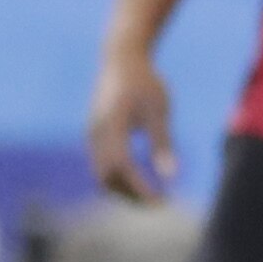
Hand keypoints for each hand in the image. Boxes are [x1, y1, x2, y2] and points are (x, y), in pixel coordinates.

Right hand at [87, 47, 178, 205]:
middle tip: (160, 203)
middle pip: (107, 178)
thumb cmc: (145, 82)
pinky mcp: (94, 135)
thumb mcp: (159, 110)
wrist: (121, 58)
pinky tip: (140, 179)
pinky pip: (101, 165)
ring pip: (101, 175)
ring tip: (152, 195)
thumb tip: (171, 176)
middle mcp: (96, 132)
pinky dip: (119, 179)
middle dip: (132, 196)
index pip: (123, 167)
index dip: (140, 188)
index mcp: (113, 124)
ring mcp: (91, 134)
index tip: (163, 202)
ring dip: (124, 190)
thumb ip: (163, 142)